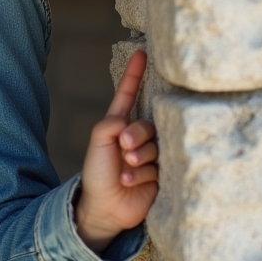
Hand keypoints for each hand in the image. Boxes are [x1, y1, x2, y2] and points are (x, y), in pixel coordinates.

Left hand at [73, 50, 157, 253]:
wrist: (105, 208)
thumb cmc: (97, 173)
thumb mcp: (97, 143)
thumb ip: (110, 125)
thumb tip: (130, 120)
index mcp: (120, 126)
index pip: (128, 95)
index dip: (134, 75)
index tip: (141, 53)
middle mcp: (139, 138)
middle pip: (147, 125)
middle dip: (136, 136)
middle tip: (124, 149)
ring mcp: (152, 156)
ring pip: (156, 147)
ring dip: (138, 159)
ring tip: (125, 170)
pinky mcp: (164, 175)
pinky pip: (159, 167)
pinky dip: (141, 174)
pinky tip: (130, 182)